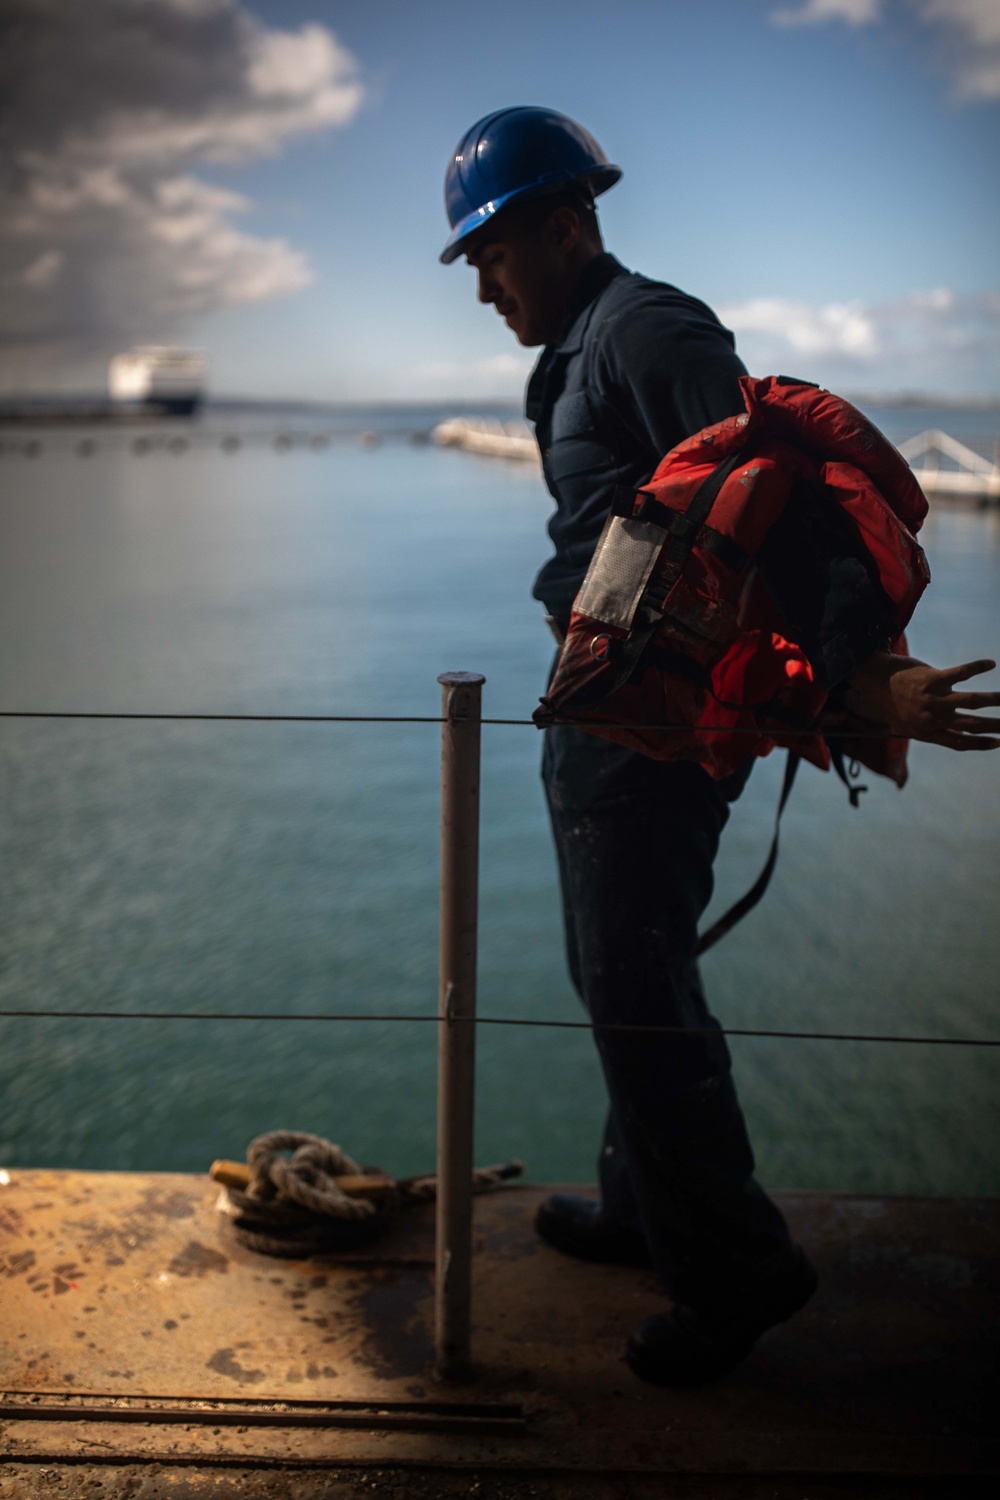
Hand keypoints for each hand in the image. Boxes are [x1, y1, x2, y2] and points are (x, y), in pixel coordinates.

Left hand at [844, 653, 999, 751]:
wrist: (873, 680)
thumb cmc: (894, 702)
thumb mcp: (909, 724)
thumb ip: (932, 730)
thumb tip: (958, 734)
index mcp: (926, 732)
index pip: (959, 743)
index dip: (980, 744)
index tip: (999, 742)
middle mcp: (931, 718)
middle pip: (970, 725)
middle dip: (994, 725)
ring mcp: (932, 699)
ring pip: (970, 702)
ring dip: (992, 700)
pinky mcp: (931, 678)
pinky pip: (960, 673)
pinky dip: (977, 667)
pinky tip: (990, 664)